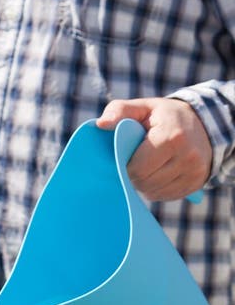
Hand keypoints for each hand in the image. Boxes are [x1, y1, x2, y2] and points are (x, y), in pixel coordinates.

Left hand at [96, 97, 211, 200]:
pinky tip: (159, 173)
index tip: (128, 155)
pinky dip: (156, 188)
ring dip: (145, 184)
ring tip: (149, 166)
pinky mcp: (196, 184)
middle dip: (135, 175)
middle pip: (145, 183)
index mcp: (172, 137)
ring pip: (153, 193)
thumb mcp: (143, 108)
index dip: (126, 165)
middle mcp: (187, 157)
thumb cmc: (164, 116)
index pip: (138, 168)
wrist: (204, 124)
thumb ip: (119, 111)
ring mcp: (194, 173)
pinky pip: (165, 196)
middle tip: (137, 161)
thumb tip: (101, 124)